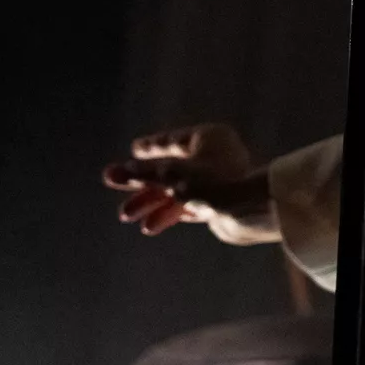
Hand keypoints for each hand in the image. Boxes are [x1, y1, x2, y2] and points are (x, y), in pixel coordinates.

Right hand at [101, 124, 278, 244]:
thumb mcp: (170, 176)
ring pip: (178, 189)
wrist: (252, 211)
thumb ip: (141, 174)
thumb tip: (113, 172)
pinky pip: (189, 205)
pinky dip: (170, 213)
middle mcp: (216, 156)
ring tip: (126, 215)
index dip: (152, 147)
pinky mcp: (221, 203)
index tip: (134, 149)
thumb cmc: (213, 183)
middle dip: (143, 181)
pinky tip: (149, 226)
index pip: (174, 140)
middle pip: (171, 167)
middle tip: (112, 183)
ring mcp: (219, 180)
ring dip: (152, 201)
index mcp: (210, 138)